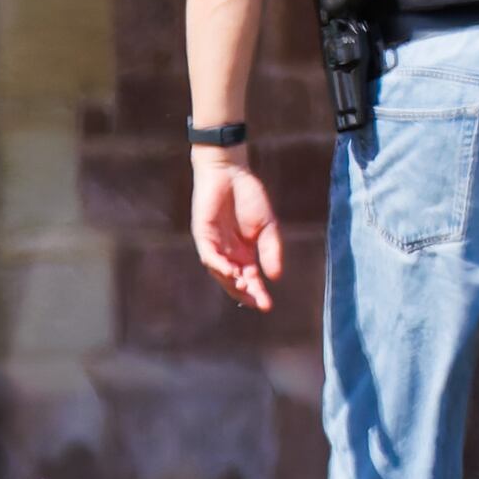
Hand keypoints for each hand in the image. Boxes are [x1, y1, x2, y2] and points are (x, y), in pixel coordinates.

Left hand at [191, 156, 284, 311]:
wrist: (231, 172)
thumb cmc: (249, 196)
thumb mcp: (268, 226)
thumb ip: (271, 250)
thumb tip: (276, 277)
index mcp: (244, 253)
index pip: (250, 279)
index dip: (258, 293)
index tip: (268, 306)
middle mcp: (228, 253)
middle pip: (234, 281)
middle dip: (246, 294)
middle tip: (258, 302)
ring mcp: (214, 246)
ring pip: (220, 273)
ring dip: (232, 283)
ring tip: (246, 289)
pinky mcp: (203, 236)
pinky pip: (209, 256)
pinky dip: (219, 266)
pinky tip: (230, 272)